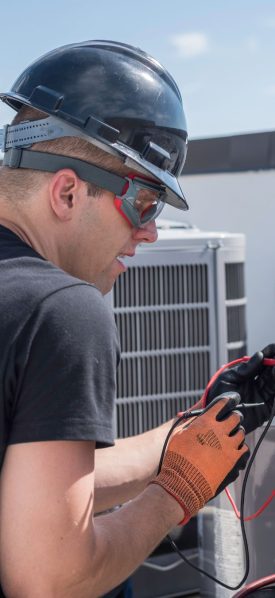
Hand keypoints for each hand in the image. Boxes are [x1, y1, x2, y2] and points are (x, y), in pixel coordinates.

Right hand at [150, 393, 248, 523]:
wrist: (184, 481)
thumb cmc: (178, 458)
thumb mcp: (179, 435)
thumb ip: (191, 424)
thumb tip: (198, 418)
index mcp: (205, 422)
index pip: (221, 404)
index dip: (226, 402)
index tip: (228, 402)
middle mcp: (219, 430)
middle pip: (235, 417)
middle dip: (234, 417)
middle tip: (231, 420)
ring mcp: (228, 444)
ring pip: (240, 432)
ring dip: (236, 432)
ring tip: (232, 435)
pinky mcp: (233, 458)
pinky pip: (243, 447)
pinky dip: (239, 446)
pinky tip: (234, 448)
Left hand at [207, 345, 274, 433]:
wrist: (215, 418)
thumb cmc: (218, 396)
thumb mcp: (228, 378)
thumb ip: (245, 368)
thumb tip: (260, 355)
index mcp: (247, 374)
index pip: (261, 362)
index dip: (269, 354)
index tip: (274, 348)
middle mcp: (256, 383)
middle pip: (271, 370)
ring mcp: (262, 395)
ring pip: (274, 382)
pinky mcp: (266, 407)